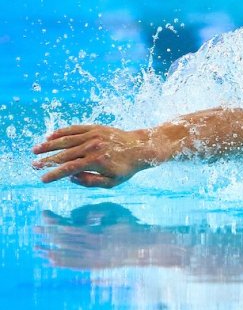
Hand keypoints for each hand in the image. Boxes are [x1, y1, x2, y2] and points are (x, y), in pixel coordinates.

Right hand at [32, 125, 154, 187]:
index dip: (54, 174)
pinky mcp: (95, 128)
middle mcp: (93, 147)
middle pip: (64, 154)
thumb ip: (90, 182)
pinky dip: (61, 132)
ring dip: (49, 145)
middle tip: (34, 165)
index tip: (43, 179)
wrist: (141, 148)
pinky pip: (74, 129)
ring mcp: (93, 135)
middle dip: (47, 160)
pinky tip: (50, 137)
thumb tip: (71, 177)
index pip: (69, 168)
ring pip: (66, 140)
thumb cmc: (126, 168)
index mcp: (96, 161)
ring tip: (36, 150)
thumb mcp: (112, 182)